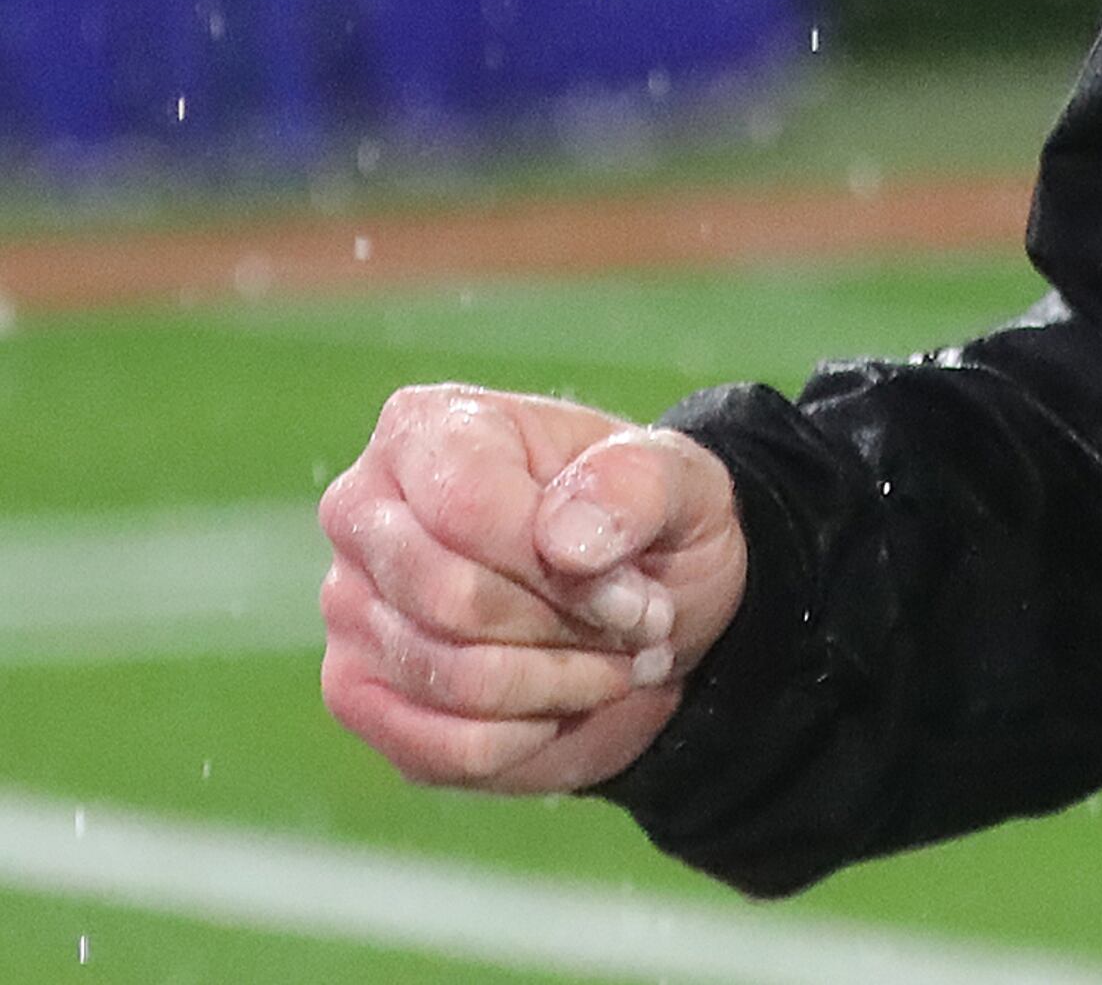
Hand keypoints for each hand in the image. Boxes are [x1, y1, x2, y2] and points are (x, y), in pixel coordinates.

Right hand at [319, 384, 747, 794]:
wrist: (642, 602)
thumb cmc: (645, 521)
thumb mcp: (681, 481)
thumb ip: (636, 485)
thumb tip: (562, 538)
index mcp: (427, 428)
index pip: (470, 508)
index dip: (565, 567)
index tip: (641, 591)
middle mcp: (362, 512)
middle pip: (453, 600)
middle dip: (568, 626)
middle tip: (639, 625)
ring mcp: (348, 607)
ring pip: (454, 677)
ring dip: (561, 683)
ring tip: (616, 658)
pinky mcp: (356, 694)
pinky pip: (441, 745)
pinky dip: (528, 735)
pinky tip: (564, 700)